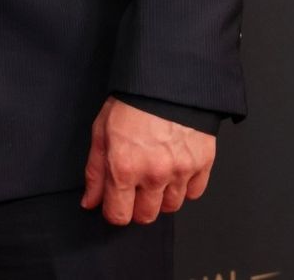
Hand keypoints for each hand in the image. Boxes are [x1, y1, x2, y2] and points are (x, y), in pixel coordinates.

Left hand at [81, 97, 214, 224]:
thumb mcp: (101, 130)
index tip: (116, 200)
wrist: (166, 78)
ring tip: (156, 171)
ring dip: (162, 195)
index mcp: (124, 167)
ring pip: (170, 207)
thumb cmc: (132, 100)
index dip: (114, 210)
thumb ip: (95, 171)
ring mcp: (180, 171)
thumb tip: (90, 201)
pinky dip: (185, 185)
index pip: (119, 216)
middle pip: (146, 216)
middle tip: (136, 184)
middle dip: (138, 205)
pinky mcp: (202, 164)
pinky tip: (176, 166)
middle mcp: (153, 174)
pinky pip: (194, 193)